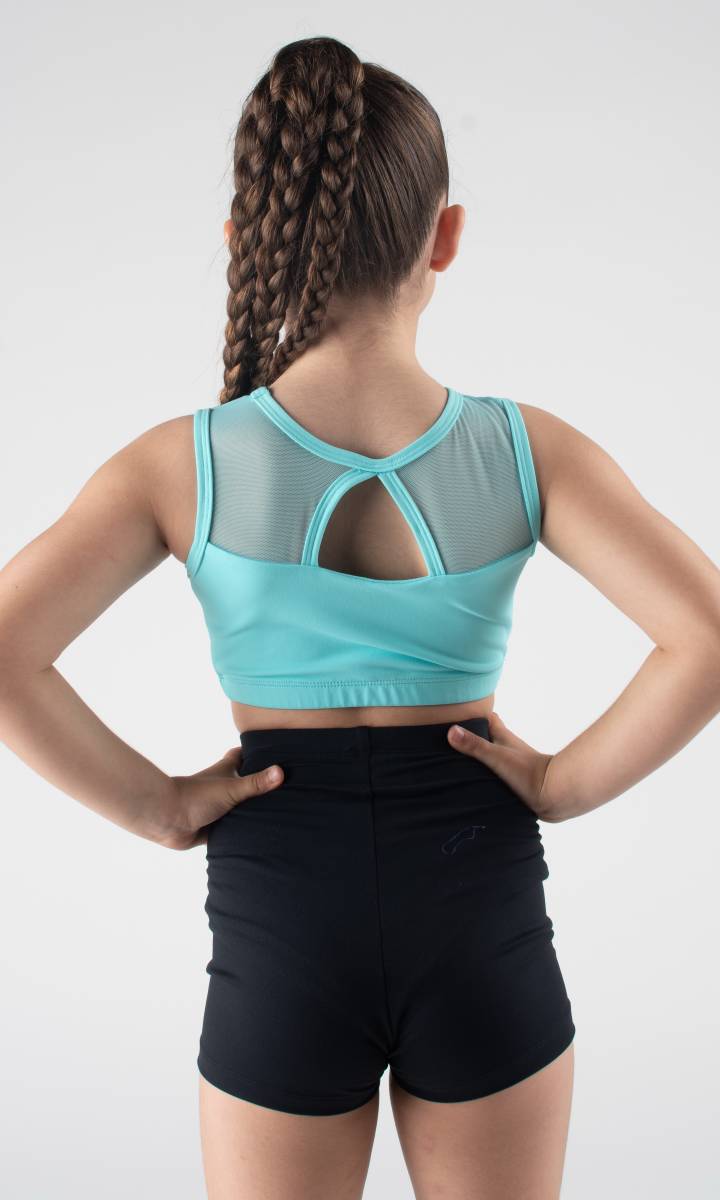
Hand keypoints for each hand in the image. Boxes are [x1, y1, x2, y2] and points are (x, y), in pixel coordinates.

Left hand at [157, 746, 283, 849]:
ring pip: (241, 806)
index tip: (275, 752)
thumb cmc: (196, 796)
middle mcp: (223, 787)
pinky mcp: (215, 826)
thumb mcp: (231, 788)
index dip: (256, 752)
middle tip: (286, 785)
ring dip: (253, 809)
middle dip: (260, 783)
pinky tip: (261, 833)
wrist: (168, 820)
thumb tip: (281, 771)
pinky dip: (244, 829)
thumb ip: (256, 783)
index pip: (242, 755)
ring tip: (280, 811)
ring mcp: (219, 806)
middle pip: (245, 781)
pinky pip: (234, 827)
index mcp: (226, 771)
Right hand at [447, 712, 559, 821]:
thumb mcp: (497, 757)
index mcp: (503, 737)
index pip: (489, 718)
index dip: (475, 714)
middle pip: (488, 737)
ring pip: (492, 756)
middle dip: (473, 737)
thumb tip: (451, 731)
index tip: (458, 714)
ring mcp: (512, 764)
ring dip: (479, 757)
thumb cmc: (529, 772)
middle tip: (451, 740)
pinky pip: (496, 774)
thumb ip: (475, 745)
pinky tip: (475, 782)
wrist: (554, 795)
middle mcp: (507, 748)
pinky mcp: (514, 781)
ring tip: (457, 762)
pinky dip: (486, 774)